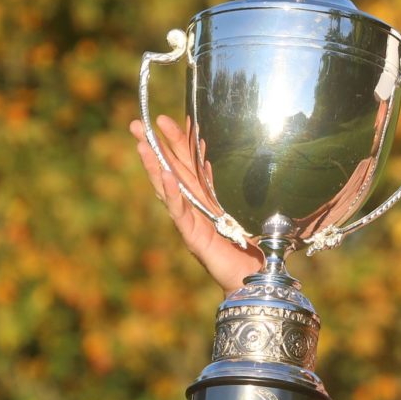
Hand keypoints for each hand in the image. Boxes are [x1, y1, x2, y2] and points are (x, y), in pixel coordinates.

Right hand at [131, 114, 263, 292]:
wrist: (257, 280)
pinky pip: (179, 212)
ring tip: (141, 144)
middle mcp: (196, 207)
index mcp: (208, 198)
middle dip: (154, 147)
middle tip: (136, 123)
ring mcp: (191, 221)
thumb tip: (264, 162)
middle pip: (171, 170)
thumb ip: (250, 190)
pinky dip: (172, 194)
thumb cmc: (258, 248)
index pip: (190, 163)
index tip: (167, 120)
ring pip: (168, 189)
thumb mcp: (254, 210)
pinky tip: (164, 176)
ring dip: (154, 166)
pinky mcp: (193, 237)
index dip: (179, 141)